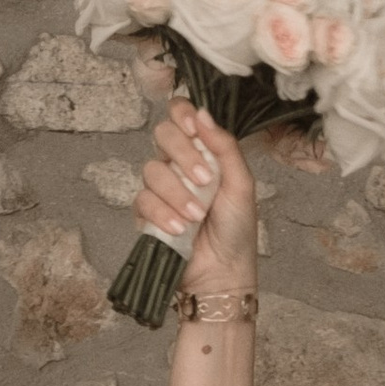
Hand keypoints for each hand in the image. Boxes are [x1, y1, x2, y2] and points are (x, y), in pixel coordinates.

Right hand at [138, 100, 256, 284]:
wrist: (224, 272)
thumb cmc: (236, 229)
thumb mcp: (241, 184)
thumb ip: (225, 147)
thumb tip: (203, 113)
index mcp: (201, 151)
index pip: (180, 115)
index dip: (181, 114)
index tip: (194, 129)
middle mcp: (177, 164)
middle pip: (162, 134)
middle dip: (183, 155)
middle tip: (204, 180)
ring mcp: (160, 188)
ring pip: (152, 170)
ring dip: (177, 193)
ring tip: (197, 216)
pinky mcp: (146, 214)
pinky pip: (143, 201)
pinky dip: (162, 213)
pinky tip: (180, 228)